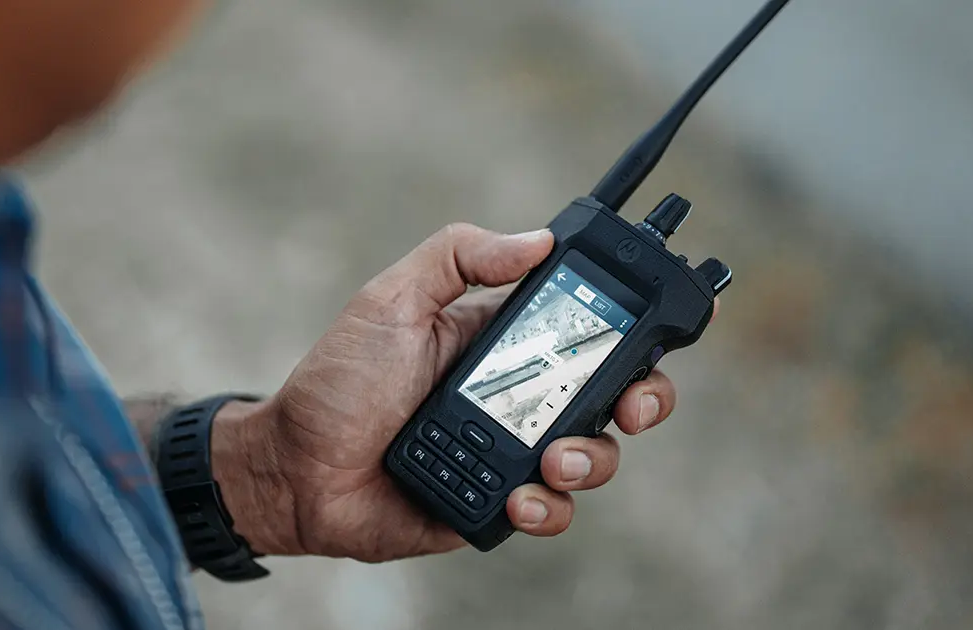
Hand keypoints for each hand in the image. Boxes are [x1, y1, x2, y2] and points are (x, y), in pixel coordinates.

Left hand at [211, 224, 714, 562]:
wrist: (295, 469)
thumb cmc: (337, 381)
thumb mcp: (391, 300)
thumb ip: (457, 256)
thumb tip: (538, 239)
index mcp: (504, 341)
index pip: (590, 326)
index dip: (641, 325)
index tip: (677, 320)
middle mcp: (521, 395)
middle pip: (617, 393)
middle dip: (645, 396)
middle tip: (630, 405)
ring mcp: (513, 452)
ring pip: (596, 455)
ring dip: (594, 457)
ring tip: (554, 458)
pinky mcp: (497, 504)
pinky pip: (551, 511)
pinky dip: (547, 507)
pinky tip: (518, 497)